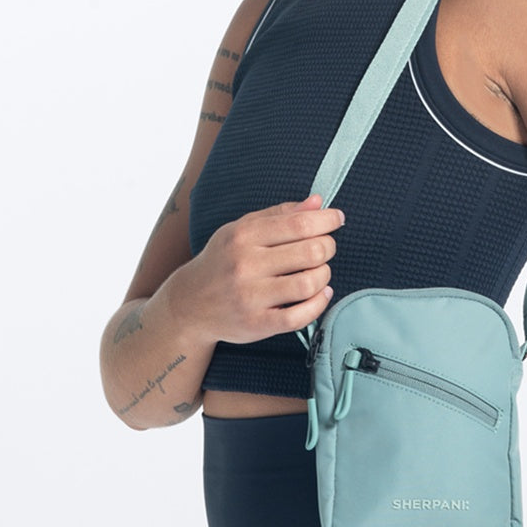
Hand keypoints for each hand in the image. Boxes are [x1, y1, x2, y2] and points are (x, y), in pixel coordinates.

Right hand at [163, 194, 343, 346]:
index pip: (299, 223)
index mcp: (243, 235)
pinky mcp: (256, 324)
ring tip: (320, 271)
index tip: (337, 219)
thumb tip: (317, 202)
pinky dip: (319, 304)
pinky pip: (299, 316)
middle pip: (311, 252)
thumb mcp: (243, 229)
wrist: (189, 305)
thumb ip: (280, 214)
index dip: (327, 220)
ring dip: (324, 275)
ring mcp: (250, 297)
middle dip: (328, 247)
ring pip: (309, 283)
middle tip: (325, 248)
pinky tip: (320, 294)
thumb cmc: (223, 261)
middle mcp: (245, 265)